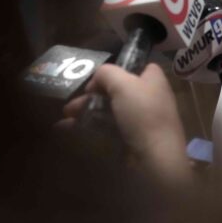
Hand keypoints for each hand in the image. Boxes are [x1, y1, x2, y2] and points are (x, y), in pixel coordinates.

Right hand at [59, 63, 192, 185]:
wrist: (155, 156)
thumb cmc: (142, 112)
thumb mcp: (123, 84)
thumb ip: (107, 73)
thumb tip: (97, 79)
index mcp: (153, 79)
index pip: (139, 67)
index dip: (119, 69)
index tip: (100, 76)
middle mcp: (149, 96)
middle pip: (118, 89)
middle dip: (93, 93)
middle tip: (73, 99)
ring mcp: (140, 119)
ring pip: (110, 108)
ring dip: (87, 109)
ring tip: (66, 114)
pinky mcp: (131, 138)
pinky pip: (108, 127)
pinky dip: (90, 125)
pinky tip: (67, 127)